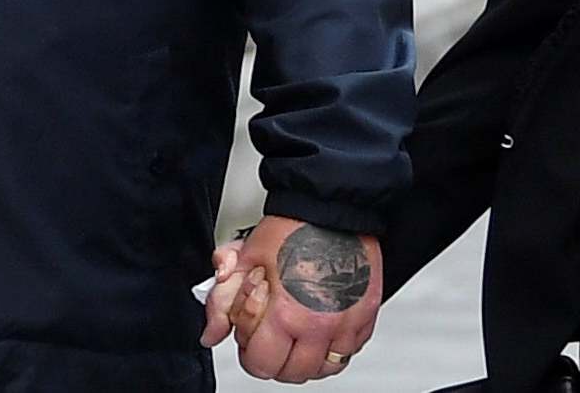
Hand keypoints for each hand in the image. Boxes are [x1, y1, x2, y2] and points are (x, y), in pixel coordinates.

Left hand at [202, 215, 378, 381]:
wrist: (331, 207)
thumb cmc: (292, 227)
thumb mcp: (246, 260)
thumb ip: (222, 302)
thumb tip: (212, 333)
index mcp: (284, 313)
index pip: (261, 364)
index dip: (250, 352)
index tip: (252, 338)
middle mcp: (318, 324)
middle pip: (293, 373)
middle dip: (278, 359)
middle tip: (274, 336)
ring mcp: (347, 323)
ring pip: (325, 368)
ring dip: (308, 359)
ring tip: (299, 336)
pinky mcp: (367, 315)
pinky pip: (351, 351)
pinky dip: (335, 347)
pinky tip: (323, 328)